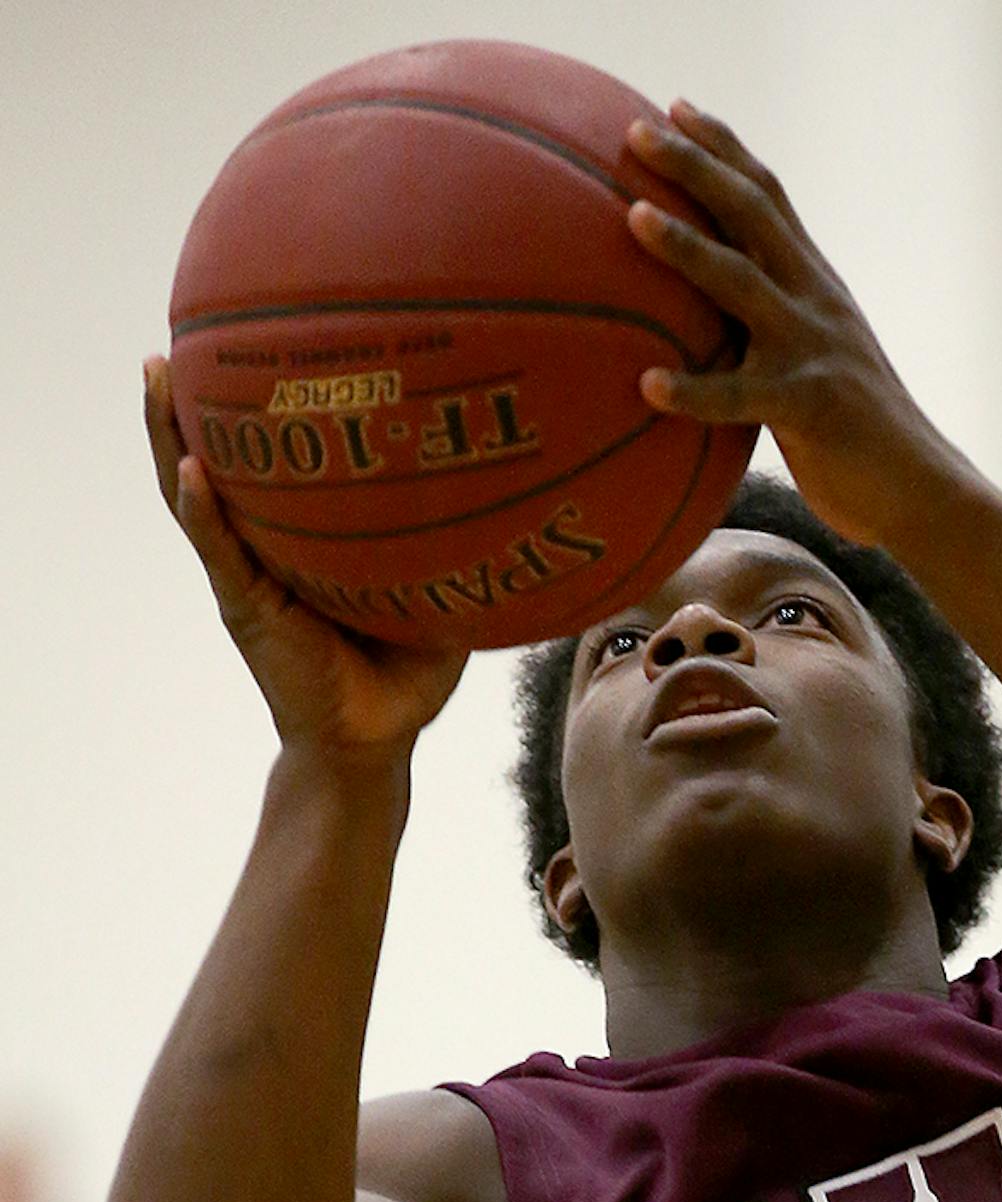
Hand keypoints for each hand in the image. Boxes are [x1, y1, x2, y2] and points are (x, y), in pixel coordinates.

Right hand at [144, 357, 466, 766]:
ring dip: (169, 435)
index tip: (249, 349)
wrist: (375, 742)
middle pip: (214, 463)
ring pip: (194, 494)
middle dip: (189, 404)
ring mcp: (247, 576)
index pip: (270, 469)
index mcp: (299, 545)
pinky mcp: (246, 608)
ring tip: (159, 374)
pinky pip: (219, 549)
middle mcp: (262, 551)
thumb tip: (520, 502)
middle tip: (178, 336)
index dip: (253, 415)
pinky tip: (191, 470)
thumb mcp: (434, 601)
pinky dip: (203, 510)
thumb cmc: (404, 676)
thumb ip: (454, 553)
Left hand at [621, 104, 971, 550]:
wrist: (923, 490)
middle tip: (636, 133)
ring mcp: (815, 352)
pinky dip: (695, 391)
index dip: (723, 149)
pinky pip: (742, 397)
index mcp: (816, 286)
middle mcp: (816, 303)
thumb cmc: (858, 437)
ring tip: (633, 218)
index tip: (674, 108)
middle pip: (753, 214)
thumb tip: (709, 323)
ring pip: (745, 285)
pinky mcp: (811, 409)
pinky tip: (648, 386)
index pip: (768, 198)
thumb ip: (771, 330)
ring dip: (688, 247)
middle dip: (696, 167)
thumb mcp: (817, 360)